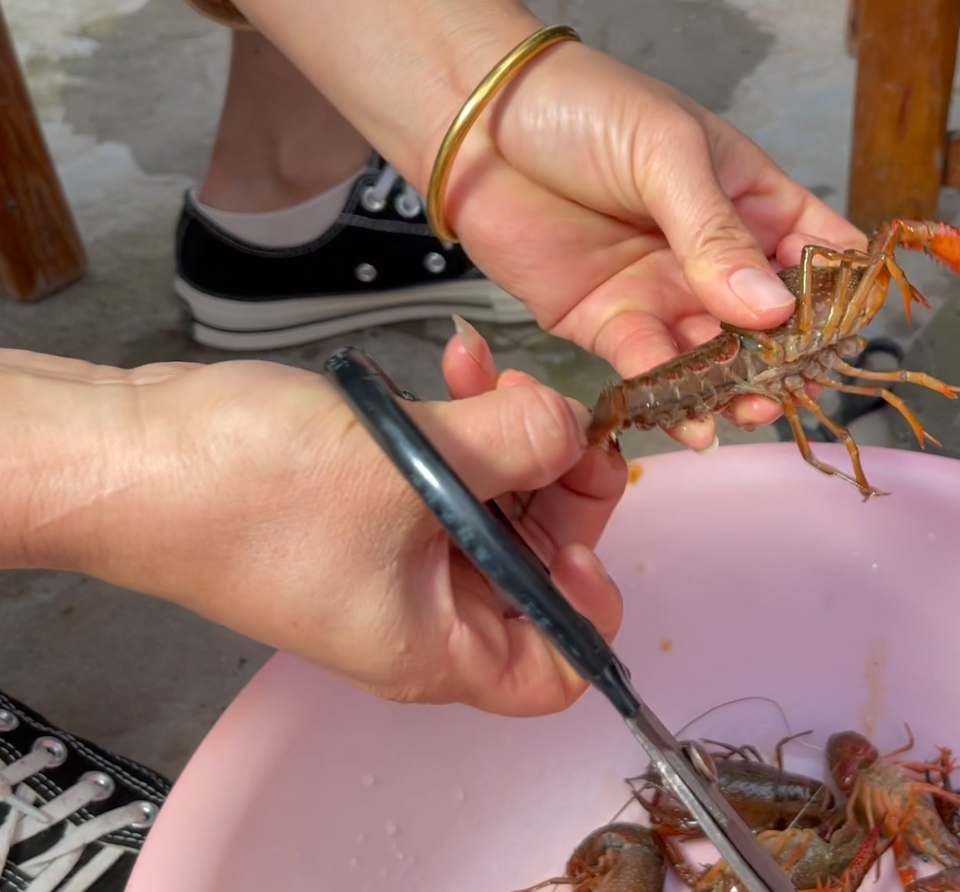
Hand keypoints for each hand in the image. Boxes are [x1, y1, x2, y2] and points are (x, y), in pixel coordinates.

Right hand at [3, 334, 626, 716]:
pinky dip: (465, 422)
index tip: (581, 516)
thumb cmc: (247, 492)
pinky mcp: (370, 506)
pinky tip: (459, 363)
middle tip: (556, 416)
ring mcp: (395, 558)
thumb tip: (577, 428)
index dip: (588, 599)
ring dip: (513, 436)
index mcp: (438, 647)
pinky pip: (450, 471)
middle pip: (540, 567)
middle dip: (558, 484)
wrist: (125, 456)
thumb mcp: (414, 463)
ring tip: (493, 373)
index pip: (557, 667)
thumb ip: (520, 443)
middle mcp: (424, 614)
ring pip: (498, 505)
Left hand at [432, 28, 866, 448]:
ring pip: (714, 355)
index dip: (837, 295)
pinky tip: (693, 418)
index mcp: (748, 200)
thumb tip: (773, 309)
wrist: (477, 123)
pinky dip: (671, 395)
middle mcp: (713, 255)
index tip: (843, 334)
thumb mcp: (666, 155)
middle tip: (791, 388)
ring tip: (746, 409)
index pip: (817, 252)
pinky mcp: (609, 322)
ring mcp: (663, 292)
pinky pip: (650, 368)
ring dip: (733, 388)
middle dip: (784, 359)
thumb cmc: (583, 108)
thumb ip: (716, 235)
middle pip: (769, 322)